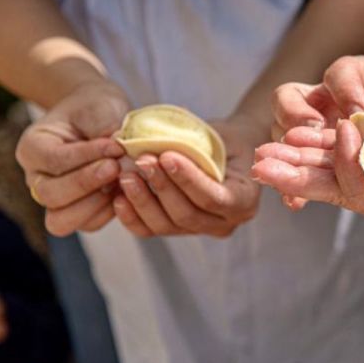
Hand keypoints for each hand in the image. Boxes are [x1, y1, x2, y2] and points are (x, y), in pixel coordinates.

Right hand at [17, 81, 129, 235]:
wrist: (99, 118)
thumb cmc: (96, 110)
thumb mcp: (99, 110)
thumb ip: (106, 131)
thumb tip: (121, 152)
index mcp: (33, 147)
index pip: (53, 160)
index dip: (86, 156)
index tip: (116, 146)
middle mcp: (37, 177)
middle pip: (50, 195)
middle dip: (87, 183)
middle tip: (116, 167)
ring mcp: (55, 199)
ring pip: (63, 220)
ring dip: (96, 204)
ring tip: (121, 181)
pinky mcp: (78, 213)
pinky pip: (88, 224)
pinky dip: (108, 212)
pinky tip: (125, 191)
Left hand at [113, 116, 261, 237]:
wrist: (229, 154)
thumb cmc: (226, 140)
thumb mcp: (219, 136)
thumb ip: (193, 141)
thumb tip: (151, 131)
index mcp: (245, 200)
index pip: (213, 197)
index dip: (188, 179)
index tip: (166, 156)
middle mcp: (226, 222)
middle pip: (187, 215)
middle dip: (161, 187)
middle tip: (142, 161)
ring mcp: (201, 230)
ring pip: (167, 226)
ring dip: (143, 201)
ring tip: (126, 175)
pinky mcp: (179, 230)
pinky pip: (152, 231)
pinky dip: (133, 217)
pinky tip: (119, 198)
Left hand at [270, 55, 363, 208]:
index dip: (351, 162)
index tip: (344, 126)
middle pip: (341, 193)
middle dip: (301, 177)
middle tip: (263, 164)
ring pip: (334, 182)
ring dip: (299, 166)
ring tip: (264, 156)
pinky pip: (341, 167)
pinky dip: (317, 155)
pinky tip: (290, 143)